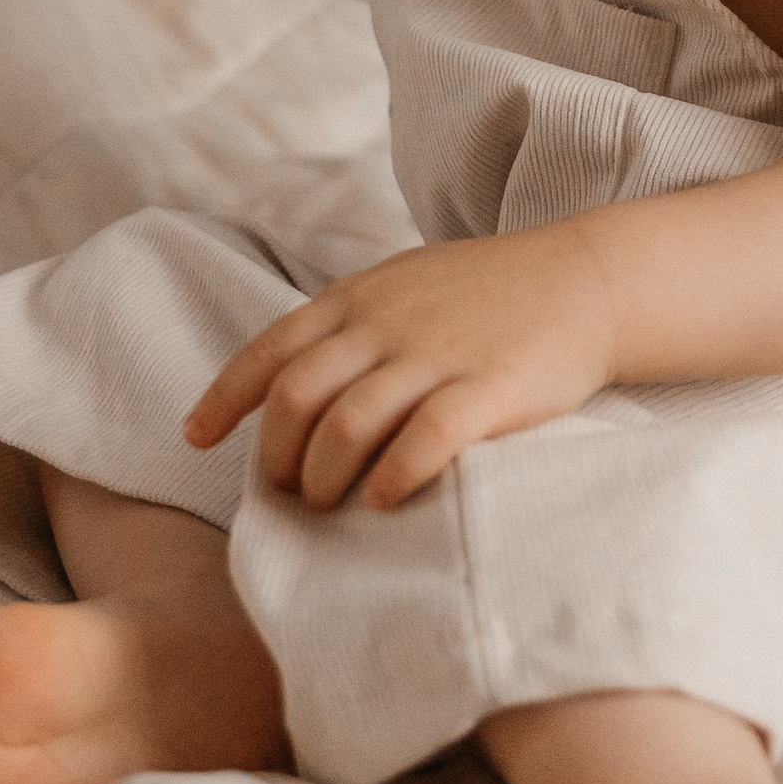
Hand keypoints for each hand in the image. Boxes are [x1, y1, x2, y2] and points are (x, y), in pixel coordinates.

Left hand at [183, 232, 615, 509]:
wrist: (586, 279)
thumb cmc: (490, 292)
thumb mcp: (406, 283)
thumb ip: (350, 321)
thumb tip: (289, 377)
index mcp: (360, 297)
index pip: (271, 350)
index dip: (226, 399)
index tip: (196, 440)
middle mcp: (387, 323)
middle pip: (299, 397)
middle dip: (278, 456)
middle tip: (287, 493)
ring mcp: (438, 354)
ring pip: (349, 423)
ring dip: (325, 476)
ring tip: (330, 503)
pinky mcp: (489, 388)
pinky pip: (425, 437)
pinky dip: (392, 474)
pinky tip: (382, 499)